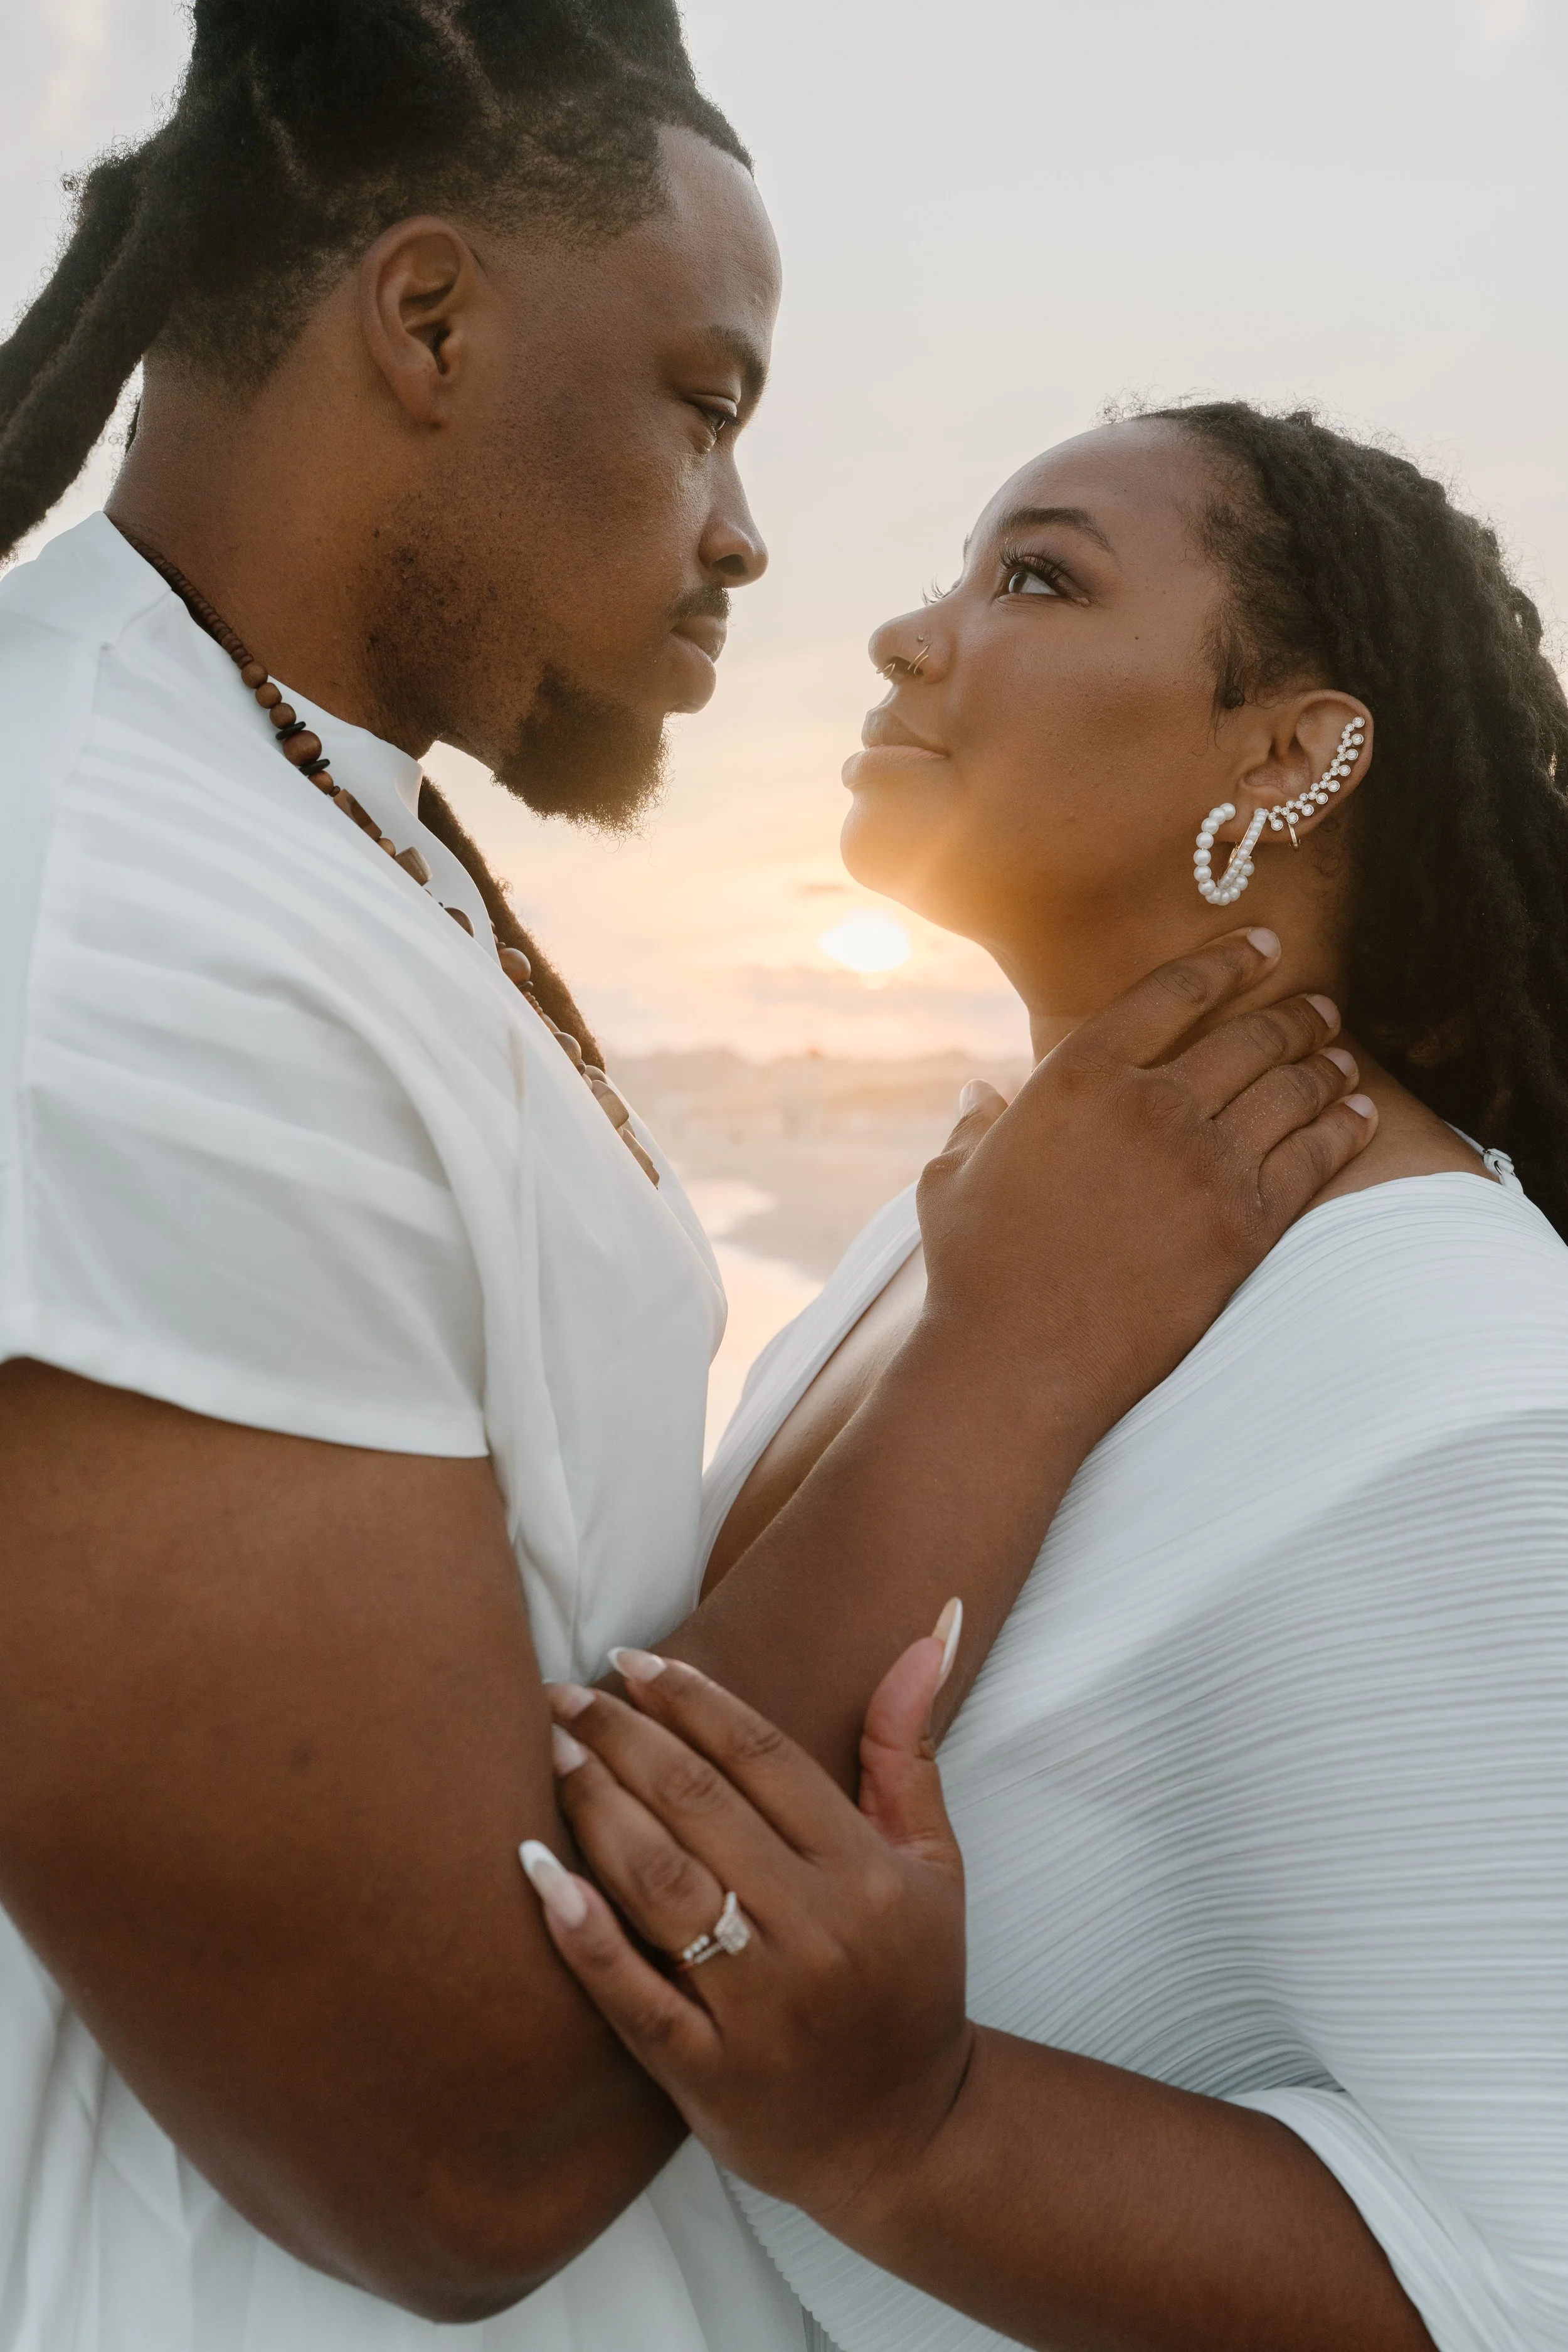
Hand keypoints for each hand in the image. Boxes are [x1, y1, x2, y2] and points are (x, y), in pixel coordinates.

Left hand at [522, 1628, 969, 2228]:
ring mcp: (759, 2006)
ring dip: (595, 1806)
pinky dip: (580, 1930)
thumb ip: (906, 1751)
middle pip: (700, 1805)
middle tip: (563, 1694)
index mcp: (867, 1875)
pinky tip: (536, 1870)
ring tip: (549, 1752)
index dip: (693, 1698)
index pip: (764, 1756)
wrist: (906, 2141)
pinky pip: (631, 1992)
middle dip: (624, 1736)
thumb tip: (927, 1632)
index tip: (632, 1660)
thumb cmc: (911, 1984)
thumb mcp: (933, 1866)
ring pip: (660, 1882)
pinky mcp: (708, 2073)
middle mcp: (816, 1932)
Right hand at [912, 927, 1372, 1438]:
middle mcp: (1150, 1104)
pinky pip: (1313, 1160)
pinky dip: (1344, 1129)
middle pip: (1247, 1037)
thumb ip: (973, 1127)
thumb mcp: (952, 1181)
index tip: (1261, 947)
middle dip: (1293, 1014)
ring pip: (1289, 1091)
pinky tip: (1360, 1115)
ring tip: (1342, 1058)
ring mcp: (1204, 1164)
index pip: (1172, 992)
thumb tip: (978, 1096)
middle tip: (1319, 1007)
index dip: (1226, 962)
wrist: (1020, 1359)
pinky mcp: (1243, 1225)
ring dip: (1324, 1066)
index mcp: (1079, 1075)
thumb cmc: (976, 1270)